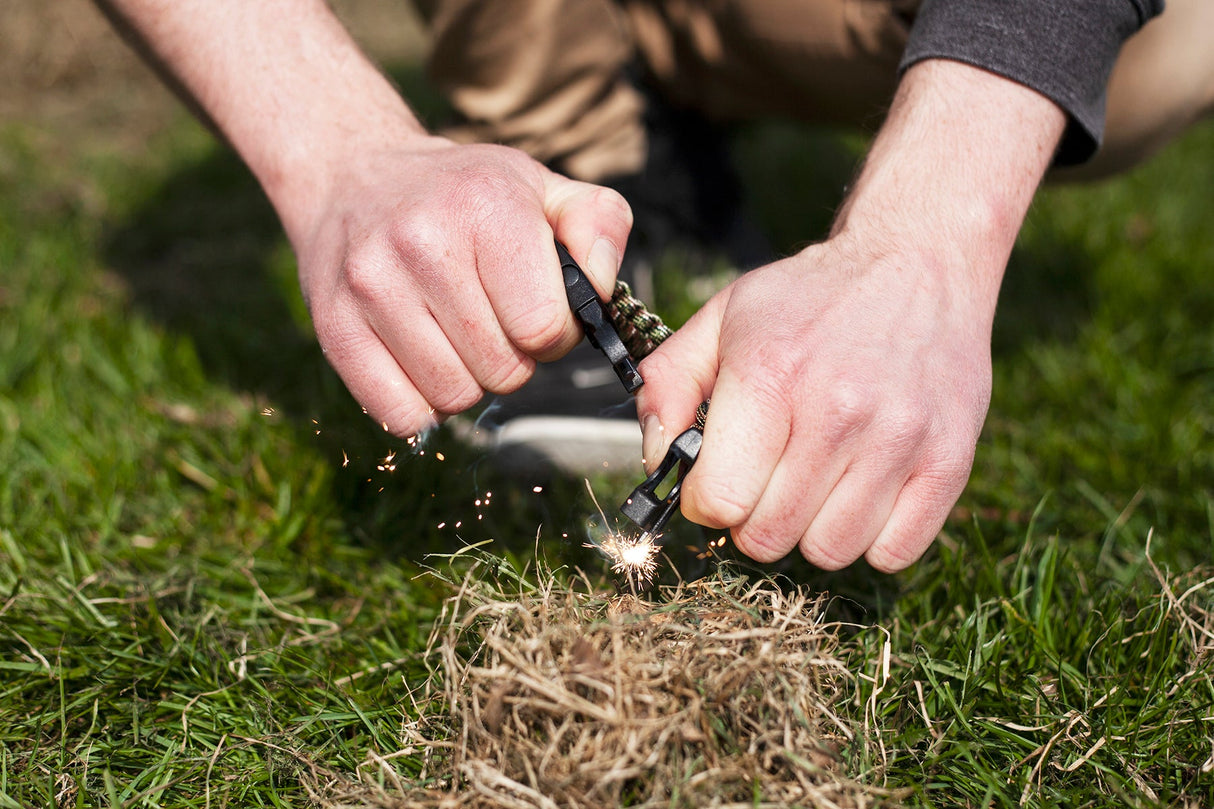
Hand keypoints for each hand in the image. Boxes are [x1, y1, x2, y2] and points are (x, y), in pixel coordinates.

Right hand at [92, 0, 632, 436]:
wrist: (352, 175)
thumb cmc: (464, 194)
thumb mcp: (541, 187)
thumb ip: (598, 226)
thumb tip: (599, 287)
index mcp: (486, 207)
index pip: (543, 328)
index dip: (554, 335)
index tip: (538, 314)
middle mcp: (422, 242)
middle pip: (503, 371)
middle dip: (513, 358)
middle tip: (494, 323)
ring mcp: (370, 287)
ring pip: (453, 397)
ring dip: (467, 381)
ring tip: (456, 335)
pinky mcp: (333, 327)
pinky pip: (400, 414)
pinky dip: (420, 403)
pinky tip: (420, 358)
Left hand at [634, 59, 1064, 571]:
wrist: (917, 262)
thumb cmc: (809, 297)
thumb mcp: (723, 317)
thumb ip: (667, 384)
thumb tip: (657, 459)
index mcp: (769, 377)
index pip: (719, 501)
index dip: (707, 501)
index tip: (720, 479)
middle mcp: (836, 413)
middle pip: (769, 537)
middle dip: (754, 517)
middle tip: (768, 477)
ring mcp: (899, 440)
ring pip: (830, 552)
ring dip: (812, 529)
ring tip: (817, 480)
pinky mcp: (948, 461)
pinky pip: (894, 554)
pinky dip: (872, 538)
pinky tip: (863, 490)